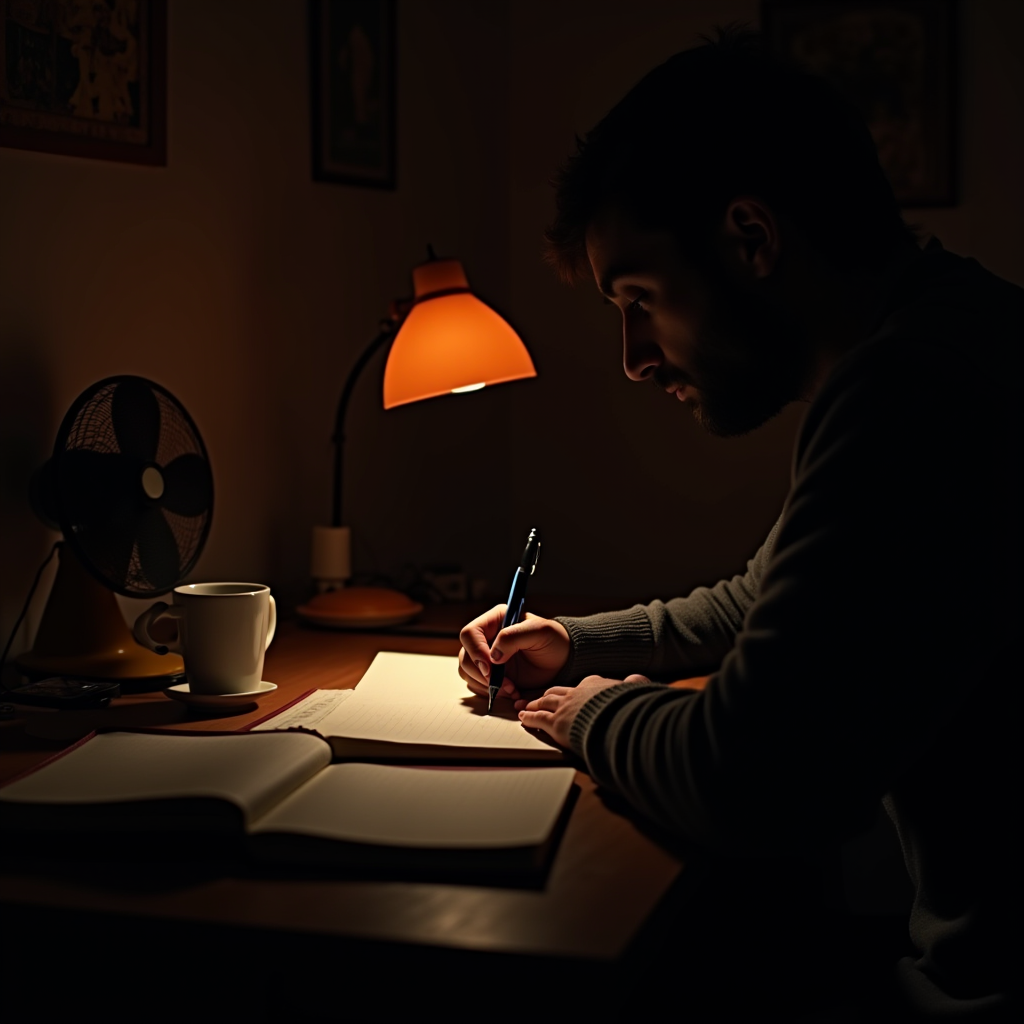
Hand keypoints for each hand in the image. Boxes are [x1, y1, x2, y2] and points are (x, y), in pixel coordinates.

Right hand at [458, 606, 570, 702]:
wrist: (563, 661)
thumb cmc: (555, 641)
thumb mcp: (540, 631)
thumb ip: (513, 636)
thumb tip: (493, 655)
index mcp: (495, 620)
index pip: (470, 634)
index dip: (476, 651)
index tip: (490, 666)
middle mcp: (486, 638)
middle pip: (465, 655)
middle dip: (481, 673)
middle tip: (501, 683)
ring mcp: (487, 657)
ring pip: (467, 672)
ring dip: (485, 685)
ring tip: (510, 688)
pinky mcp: (491, 674)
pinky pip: (477, 685)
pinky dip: (490, 692)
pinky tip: (511, 691)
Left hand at [517, 674, 650, 748]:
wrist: (617, 717)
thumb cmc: (626, 707)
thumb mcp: (634, 689)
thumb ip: (635, 683)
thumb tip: (640, 678)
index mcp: (595, 685)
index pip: (581, 685)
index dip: (573, 690)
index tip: (570, 692)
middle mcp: (577, 693)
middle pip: (557, 692)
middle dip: (547, 696)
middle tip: (540, 698)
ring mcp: (565, 707)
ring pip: (544, 703)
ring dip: (534, 704)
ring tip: (527, 707)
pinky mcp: (556, 723)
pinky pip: (538, 718)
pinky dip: (529, 717)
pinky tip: (523, 718)